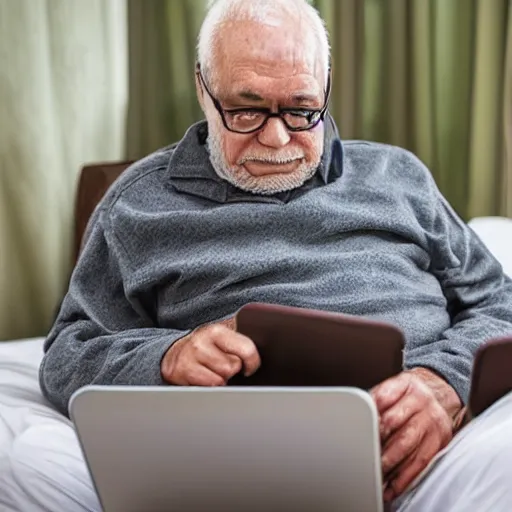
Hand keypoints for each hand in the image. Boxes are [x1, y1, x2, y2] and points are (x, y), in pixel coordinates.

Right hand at [161, 318, 260, 385]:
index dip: (253, 362)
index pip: (246, 349)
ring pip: (219, 380)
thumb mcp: (223, 337)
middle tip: (222, 365)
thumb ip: (242, 340)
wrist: (173, 352)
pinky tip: (202, 378)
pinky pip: (205, 388)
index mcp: (217, 331)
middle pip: (232, 368)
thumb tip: (271, 346)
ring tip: (212, 371)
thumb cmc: (206, 346)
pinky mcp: (179, 372)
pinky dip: (207, 387)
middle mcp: (201, 342)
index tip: (250, 367)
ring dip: (219, 380)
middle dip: (231, 370)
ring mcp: (188, 358)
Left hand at [371, 370, 455, 501]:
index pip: (382, 398)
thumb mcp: (395, 385)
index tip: (359, 428)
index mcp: (406, 385)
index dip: (368, 414)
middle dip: (376, 440)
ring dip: (388, 463)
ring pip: (407, 446)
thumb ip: (377, 399)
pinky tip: (391, 486)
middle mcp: (421, 402)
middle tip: (363, 453)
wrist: (442, 393)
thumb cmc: (411, 393)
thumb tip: (356, 417)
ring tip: (374, 472)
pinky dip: (404, 478)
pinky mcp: (439, 441)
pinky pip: (420, 463)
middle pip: (394, 423)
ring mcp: (431, 422)